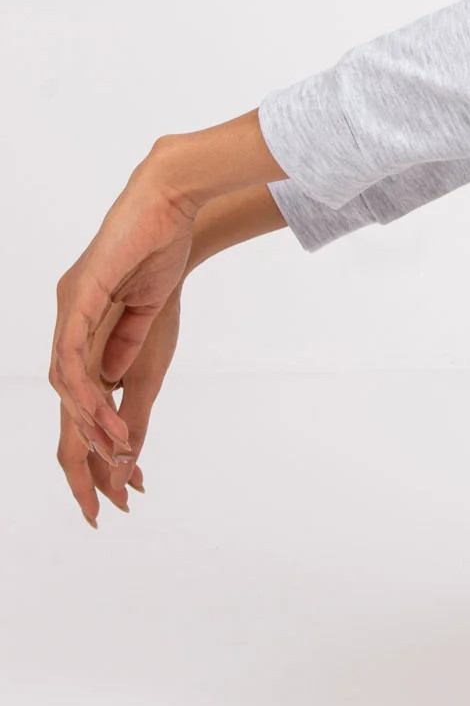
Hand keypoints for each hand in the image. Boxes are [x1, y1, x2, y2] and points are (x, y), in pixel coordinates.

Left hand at [50, 161, 194, 498]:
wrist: (172, 202)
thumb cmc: (162, 250)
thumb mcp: (148, 320)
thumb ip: (126, 354)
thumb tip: (113, 395)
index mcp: (82, 324)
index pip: (78, 395)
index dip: (93, 441)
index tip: (118, 485)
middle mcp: (67, 318)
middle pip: (62, 399)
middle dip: (79, 456)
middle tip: (97, 502)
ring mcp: (69, 305)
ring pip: (64, 382)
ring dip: (90, 423)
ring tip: (116, 453)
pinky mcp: (80, 293)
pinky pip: (72, 353)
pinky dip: (86, 389)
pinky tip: (104, 413)